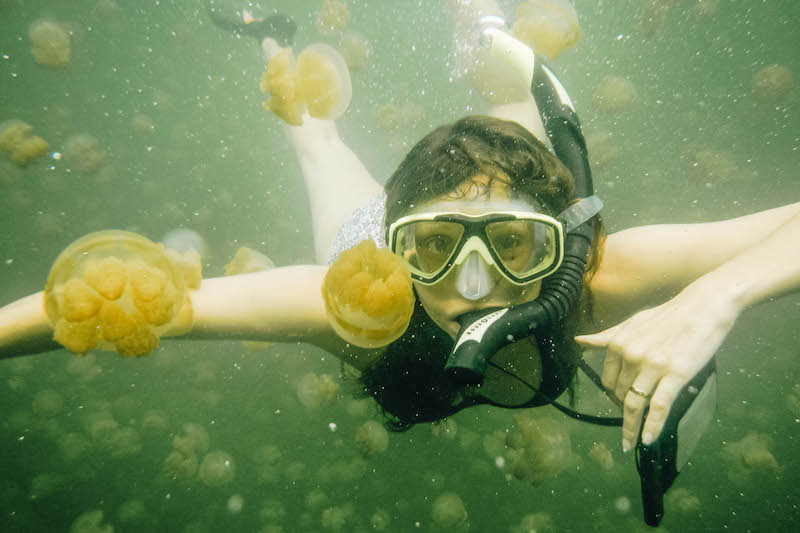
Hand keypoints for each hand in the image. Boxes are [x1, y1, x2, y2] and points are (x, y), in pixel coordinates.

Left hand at [575, 285, 738, 450]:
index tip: (620, 403)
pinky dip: (651, 426)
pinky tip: (647, 440)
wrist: (704, 306)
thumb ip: (608, 336)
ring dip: (631, 427)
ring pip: (635, 404)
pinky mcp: (676, 374)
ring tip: (629, 443)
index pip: (608, 380)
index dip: (612, 395)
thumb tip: (580, 341)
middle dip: (624, 409)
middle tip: (631, 419)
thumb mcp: (633, 323)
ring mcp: (653, 366)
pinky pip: (659, 407)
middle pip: (620, 394)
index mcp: (619, 343)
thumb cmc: (669, 315)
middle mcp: (632, 354)